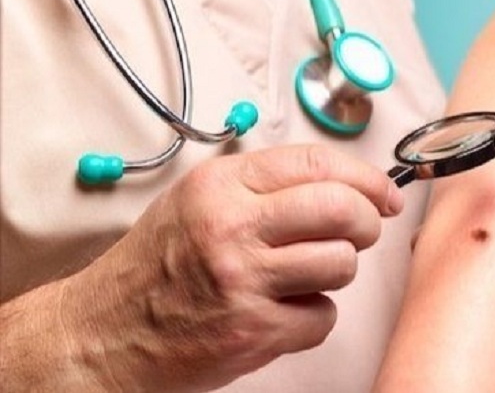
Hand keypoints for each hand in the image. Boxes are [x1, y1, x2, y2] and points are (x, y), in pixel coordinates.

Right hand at [57, 145, 402, 391]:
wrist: (106, 333)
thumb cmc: (156, 266)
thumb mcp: (198, 201)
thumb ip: (262, 186)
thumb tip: (343, 184)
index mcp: (221, 186)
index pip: (317, 164)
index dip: (366, 177)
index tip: (385, 193)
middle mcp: (232, 227)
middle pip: (341, 210)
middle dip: (368, 221)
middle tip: (363, 231)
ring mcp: (243, 281)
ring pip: (342, 263)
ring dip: (338, 271)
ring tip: (307, 275)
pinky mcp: (252, 331)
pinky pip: (323, 316)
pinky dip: (314, 315)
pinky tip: (284, 312)